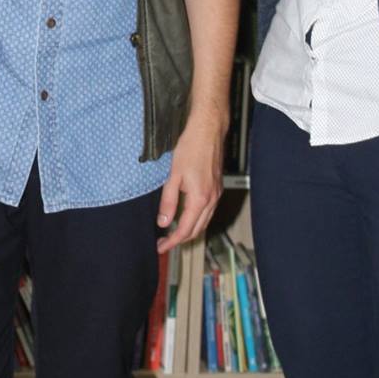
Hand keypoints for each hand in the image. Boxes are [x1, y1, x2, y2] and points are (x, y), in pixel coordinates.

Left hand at [157, 113, 226, 251]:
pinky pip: (208, 211)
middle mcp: (211, 199)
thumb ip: (169, 201)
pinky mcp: (217, 187)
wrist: (209, 130)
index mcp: (200, 199)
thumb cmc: (191, 148)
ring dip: (189, 230)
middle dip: (180, 239)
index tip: (160, 247)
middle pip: (197, 230)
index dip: (172, 242)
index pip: (185, 230)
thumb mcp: (173, 176)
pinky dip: (197, 219)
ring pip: (204, 222)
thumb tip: (163, 222)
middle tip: (163, 242)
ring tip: (172, 232)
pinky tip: (186, 216)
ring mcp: (216, 194)